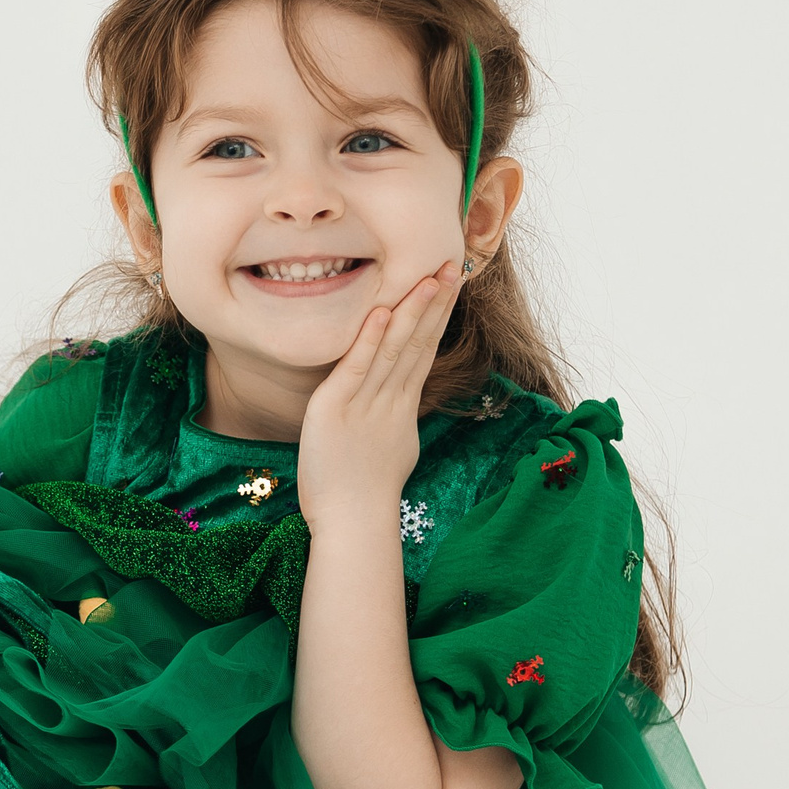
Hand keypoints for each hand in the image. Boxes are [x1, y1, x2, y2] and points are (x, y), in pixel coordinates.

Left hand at [295, 258, 461, 527]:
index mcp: (400, 405)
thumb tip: (399, 404)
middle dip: (435, 302)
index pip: (423, 349)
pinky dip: (371, 339)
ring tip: (428, 277)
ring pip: (394, 349)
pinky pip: (358, 368)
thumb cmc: (364, 492)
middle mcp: (389, 399)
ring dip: (412, 311)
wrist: (352, 523)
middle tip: (452, 265)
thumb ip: (393, 417)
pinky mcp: (336, 408)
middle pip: (417, 342)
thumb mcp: (389, 445)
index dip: (438, 315)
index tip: (450, 283)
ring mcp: (365, 403)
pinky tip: (383, 312)